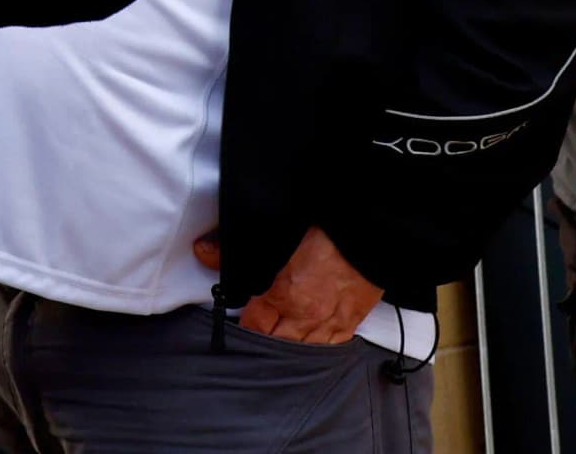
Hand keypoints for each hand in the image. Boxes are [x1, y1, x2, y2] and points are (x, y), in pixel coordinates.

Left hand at [195, 227, 385, 344]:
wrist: (373, 228)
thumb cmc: (327, 226)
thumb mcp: (278, 231)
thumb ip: (237, 246)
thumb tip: (202, 251)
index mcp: (285, 294)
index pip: (252, 325)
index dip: (240, 325)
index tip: (233, 322)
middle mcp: (306, 316)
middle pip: (274, 344)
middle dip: (261, 342)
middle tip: (251, 339)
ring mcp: (331, 322)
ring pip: (302, 350)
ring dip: (287, 347)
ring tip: (275, 346)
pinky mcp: (352, 320)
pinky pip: (330, 346)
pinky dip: (316, 347)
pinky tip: (309, 346)